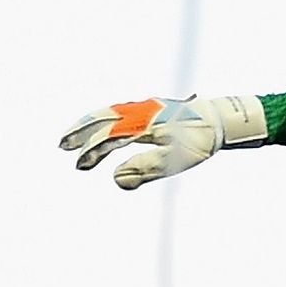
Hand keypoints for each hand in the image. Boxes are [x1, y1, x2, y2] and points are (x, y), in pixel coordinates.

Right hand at [59, 95, 266, 189]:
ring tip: (76, 136)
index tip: (79, 165)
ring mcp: (146, 107)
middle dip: (81, 133)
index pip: (109, 138)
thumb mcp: (176, 160)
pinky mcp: (152, 107)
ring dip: (91, 123)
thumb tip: (115, 180)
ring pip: (110, 112)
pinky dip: (106, 118)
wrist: (222, 118)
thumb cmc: (200, 141)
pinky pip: (121, 110)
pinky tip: (104, 128)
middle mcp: (140, 112)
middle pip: (103, 120)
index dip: (91, 152)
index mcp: (142, 124)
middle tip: (63, 147)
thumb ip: (145, 169)